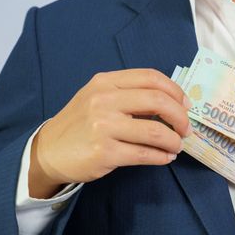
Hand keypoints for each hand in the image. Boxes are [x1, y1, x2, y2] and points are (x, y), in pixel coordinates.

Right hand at [28, 69, 190, 198]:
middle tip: (186, 129)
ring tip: (177, 146)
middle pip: (158, 101)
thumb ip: (129, 94)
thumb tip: (172, 103)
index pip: (151, 77)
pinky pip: (145, 154)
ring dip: (174, 141)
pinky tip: (166, 157)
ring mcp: (103, 127)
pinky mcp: (104, 152)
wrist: (48, 151)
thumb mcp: (99, 97)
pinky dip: (162, 156)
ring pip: (156, 131)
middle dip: (180, 117)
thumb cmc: (81, 123)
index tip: (186, 105)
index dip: (176, 91)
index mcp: (106, 82)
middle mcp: (104, 100)